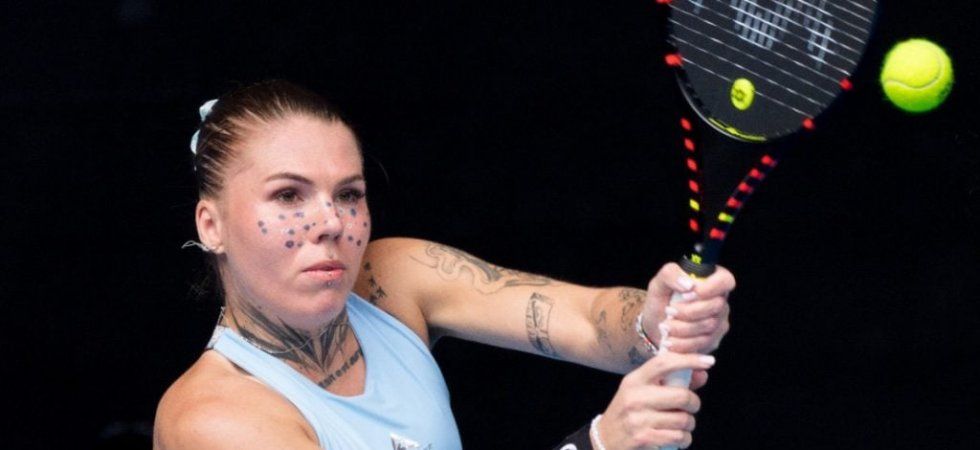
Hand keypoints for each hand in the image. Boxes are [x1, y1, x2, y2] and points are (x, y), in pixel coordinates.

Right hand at [597, 352, 715, 449]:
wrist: (605, 440)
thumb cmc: (629, 413)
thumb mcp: (643, 392)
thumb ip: (672, 382)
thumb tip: (702, 374)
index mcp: (635, 380)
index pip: (663, 363)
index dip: (688, 360)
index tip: (708, 361)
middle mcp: (635, 397)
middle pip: (681, 395)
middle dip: (694, 403)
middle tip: (690, 407)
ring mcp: (639, 419)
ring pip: (684, 419)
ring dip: (688, 424)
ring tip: (679, 425)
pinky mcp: (644, 438)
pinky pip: (679, 437)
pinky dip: (684, 439)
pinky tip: (675, 437)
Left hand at [642, 263, 734, 354]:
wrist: (655, 326)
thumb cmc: (661, 300)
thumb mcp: (659, 283)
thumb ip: (671, 274)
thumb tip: (688, 284)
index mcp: (711, 280)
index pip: (725, 280)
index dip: (709, 288)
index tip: (686, 295)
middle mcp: (720, 300)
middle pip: (716, 306)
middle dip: (688, 311)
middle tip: (668, 311)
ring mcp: (720, 321)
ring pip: (709, 326)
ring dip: (682, 328)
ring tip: (665, 326)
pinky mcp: (714, 340)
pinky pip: (703, 343)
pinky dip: (683, 343)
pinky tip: (670, 340)